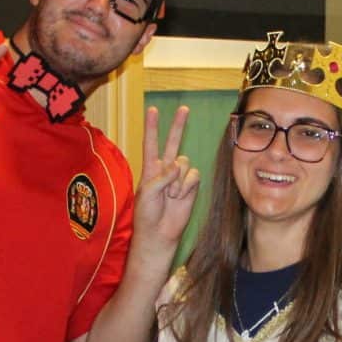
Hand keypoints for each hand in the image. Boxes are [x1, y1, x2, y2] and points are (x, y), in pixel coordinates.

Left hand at [134, 105, 199, 250]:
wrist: (160, 233)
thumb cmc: (147, 214)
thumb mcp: (147, 193)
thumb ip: (161, 176)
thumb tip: (177, 166)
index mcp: (150, 168)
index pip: (151, 143)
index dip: (152, 126)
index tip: (153, 109)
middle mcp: (166, 169)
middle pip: (173, 142)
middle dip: (178, 126)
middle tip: (184, 108)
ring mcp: (179, 177)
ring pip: (185, 163)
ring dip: (178, 180)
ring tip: (171, 196)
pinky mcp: (191, 186)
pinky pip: (194, 175)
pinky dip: (187, 186)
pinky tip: (180, 197)